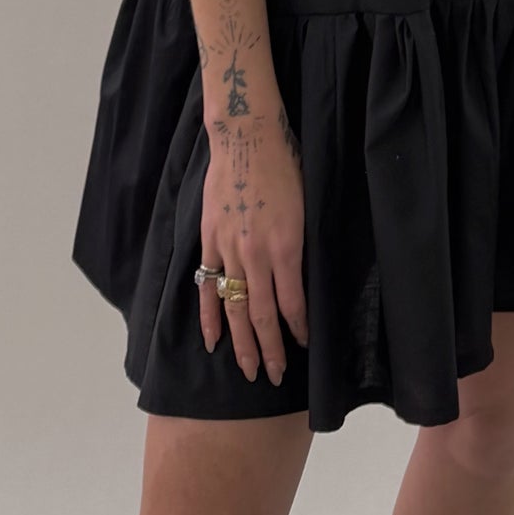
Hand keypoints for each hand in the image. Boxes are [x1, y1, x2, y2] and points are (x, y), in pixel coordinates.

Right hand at [200, 99, 307, 385]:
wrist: (247, 139)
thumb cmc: (285, 168)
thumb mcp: (306, 209)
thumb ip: (300, 249)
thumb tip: (301, 283)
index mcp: (286, 246)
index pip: (292, 302)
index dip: (296, 330)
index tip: (302, 348)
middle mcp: (256, 254)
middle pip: (261, 314)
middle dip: (269, 349)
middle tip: (273, 376)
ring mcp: (229, 249)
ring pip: (234, 306)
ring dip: (241, 342)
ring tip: (247, 369)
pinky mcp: (210, 240)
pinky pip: (207, 285)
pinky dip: (209, 315)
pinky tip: (213, 340)